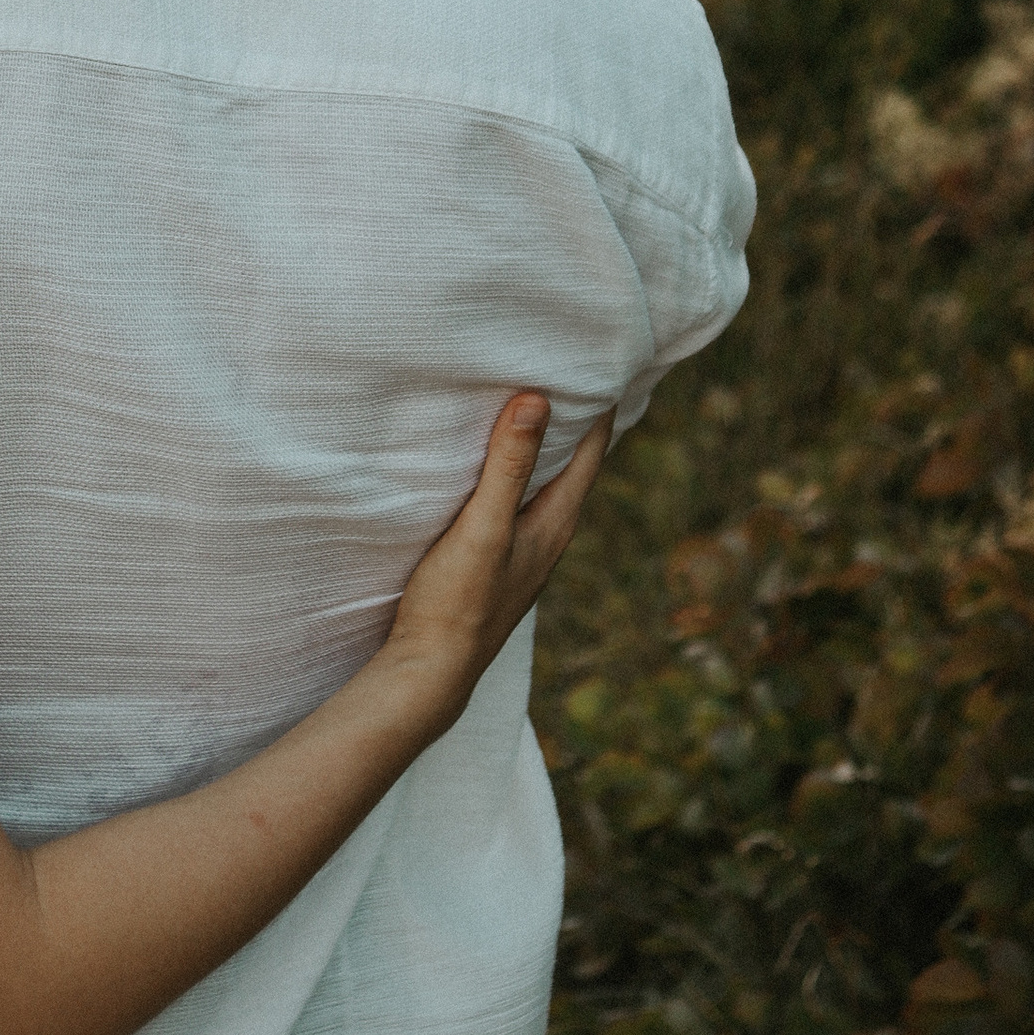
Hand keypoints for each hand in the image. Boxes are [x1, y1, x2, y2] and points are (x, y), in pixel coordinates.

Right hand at [381, 394, 611, 711]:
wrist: (431, 671)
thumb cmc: (458, 602)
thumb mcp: (483, 527)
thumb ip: (507, 468)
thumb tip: (537, 400)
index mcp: (555, 523)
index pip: (591, 452)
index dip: (600, 408)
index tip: (602, 363)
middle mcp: (549, 536)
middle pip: (574, 466)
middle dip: (575, 422)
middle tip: (574, 372)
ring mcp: (524, 552)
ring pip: (546, 486)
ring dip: (545, 448)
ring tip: (537, 407)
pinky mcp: (498, 562)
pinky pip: (520, 503)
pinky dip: (518, 474)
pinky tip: (496, 470)